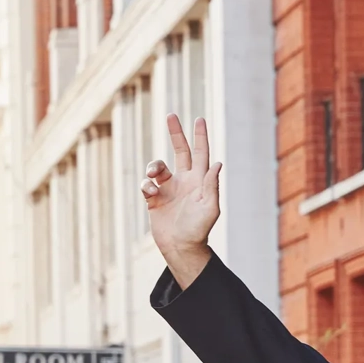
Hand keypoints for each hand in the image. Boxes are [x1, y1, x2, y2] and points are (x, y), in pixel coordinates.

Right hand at [141, 114, 219, 287]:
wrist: (181, 247)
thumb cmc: (199, 230)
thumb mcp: (209, 208)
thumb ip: (211, 186)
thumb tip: (218, 163)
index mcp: (199, 181)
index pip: (201, 154)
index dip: (200, 137)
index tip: (199, 119)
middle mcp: (184, 181)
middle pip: (180, 151)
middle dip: (176, 134)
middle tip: (171, 115)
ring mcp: (168, 189)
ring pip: (158, 166)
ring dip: (154, 166)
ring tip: (153, 176)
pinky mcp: (154, 198)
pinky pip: (146, 183)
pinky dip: (146, 185)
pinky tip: (151, 194)